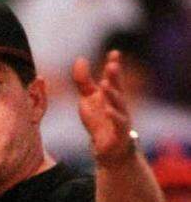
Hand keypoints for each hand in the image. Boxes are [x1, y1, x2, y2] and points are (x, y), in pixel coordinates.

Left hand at [73, 51, 135, 165]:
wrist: (108, 149)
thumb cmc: (100, 120)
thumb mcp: (88, 99)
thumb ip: (84, 81)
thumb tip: (80, 59)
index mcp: (110, 95)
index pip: (113, 78)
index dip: (113, 65)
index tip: (114, 52)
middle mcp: (118, 104)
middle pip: (117, 88)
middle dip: (115, 77)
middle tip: (112, 65)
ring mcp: (121, 118)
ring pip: (119, 105)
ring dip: (113, 94)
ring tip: (105, 84)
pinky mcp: (119, 133)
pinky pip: (118, 124)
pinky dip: (114, 116)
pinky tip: (108, 110)